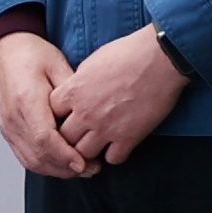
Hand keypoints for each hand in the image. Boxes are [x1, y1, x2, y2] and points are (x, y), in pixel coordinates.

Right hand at [0, 32, 89, 179]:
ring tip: (81, 169)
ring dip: (57, 170)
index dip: (65, 154)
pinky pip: (25, 156)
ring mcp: (8, 126)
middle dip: (66, 167)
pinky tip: (62, 165)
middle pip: (38, 154)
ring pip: (31, 160)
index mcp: (26, 99)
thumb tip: (90, 117)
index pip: (44, 137)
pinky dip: (45, 165)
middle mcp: (13, 116)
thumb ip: (72, 93)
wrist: (8, 51)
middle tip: (92, 168)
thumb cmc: (33, 55)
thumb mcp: (58, 66)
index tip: (84, 163)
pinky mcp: (8, 131)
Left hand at [56, 25, 192, 169]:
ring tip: (95, 146)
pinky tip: (118, 146)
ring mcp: (106, 128)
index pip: (50, 114)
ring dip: (88, 151)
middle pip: (63, 138)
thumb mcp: (92, 62)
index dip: (57, 117)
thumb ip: (78, 81)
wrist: (160, 58)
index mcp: (73, 91)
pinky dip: (114, 155)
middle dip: (68, 139)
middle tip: (77, 137)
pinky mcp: (128, 137)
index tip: (65, 117)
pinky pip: (113, 159)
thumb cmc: (129, 53)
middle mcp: (85, 113)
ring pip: (83, 154)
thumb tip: (75, 91)